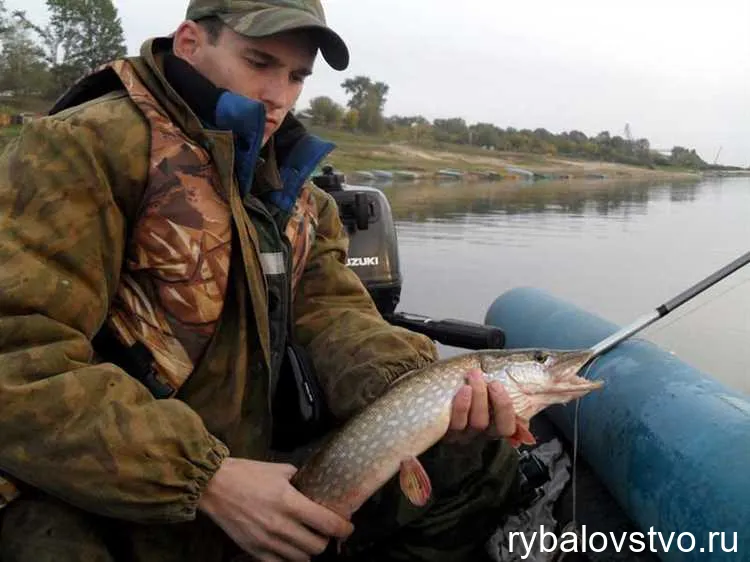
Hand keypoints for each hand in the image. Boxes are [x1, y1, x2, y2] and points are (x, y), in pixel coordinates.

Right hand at [198, 458, 353, 560]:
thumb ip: (301, 480)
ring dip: (309, 549)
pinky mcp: (254, 551)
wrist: (214, 486)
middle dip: (326, 539)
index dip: (343, 528)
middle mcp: (281, 525)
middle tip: (324, 530)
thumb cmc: (248, 474)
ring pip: (302, 558)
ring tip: (307, 538)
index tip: (347, 527)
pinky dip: (290, 559)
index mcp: (289, 502)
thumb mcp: (280, 470)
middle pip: (317, 546)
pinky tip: (290, 548)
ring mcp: (267, 542)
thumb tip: (316, 487)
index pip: (327, 523)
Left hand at [443, 368, 535, 446]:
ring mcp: (464, 432)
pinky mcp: (444, 431)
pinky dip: (462, 405)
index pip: (514, 424)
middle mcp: (481, 430)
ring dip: (480, 397)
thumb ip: (509, 382)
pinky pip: (457, 422)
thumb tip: (537, 378)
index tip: (521, 394)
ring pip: (479, 423)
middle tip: (496, 383)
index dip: (523, 413)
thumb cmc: (459, 380)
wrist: (429, 387)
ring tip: (475, 374)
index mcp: (494, 420)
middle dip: (502, 405)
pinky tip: (462, 389)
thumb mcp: (484, 380)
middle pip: (501, 427)